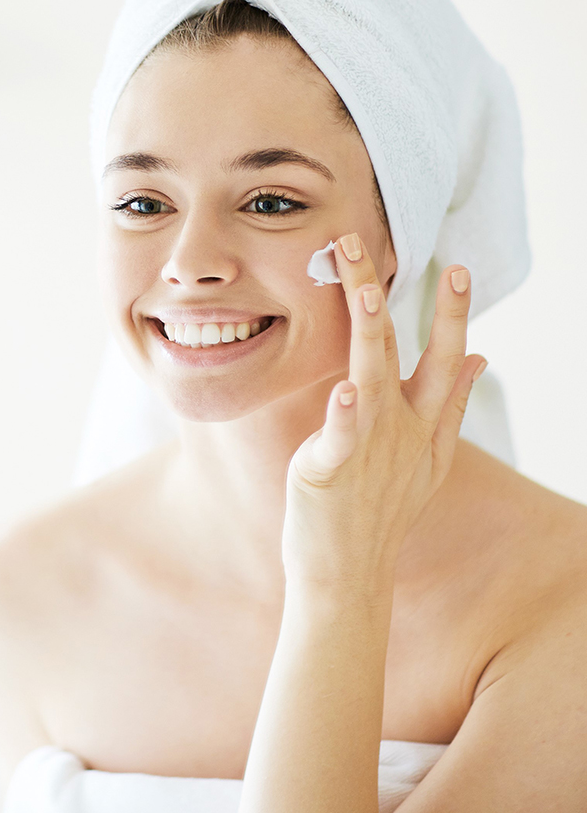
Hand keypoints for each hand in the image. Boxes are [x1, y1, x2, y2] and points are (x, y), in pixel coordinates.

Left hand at [283, 234, 485, 594]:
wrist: (349, 571)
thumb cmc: (380, 509)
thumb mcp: (429, 457)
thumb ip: (451, 405)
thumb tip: (482, 358)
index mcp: (420, 421)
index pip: (444, 355)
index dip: (452, 312)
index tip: (458, 268)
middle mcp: (400, 427)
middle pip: (394, 348)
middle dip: (381, 293)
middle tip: (363, 240)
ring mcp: (368, 447)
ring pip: (371, 377)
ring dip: (368, 332)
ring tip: (363, 292)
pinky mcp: (330, 469)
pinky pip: (341, 436)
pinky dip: (345, 413)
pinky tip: (346, 388)